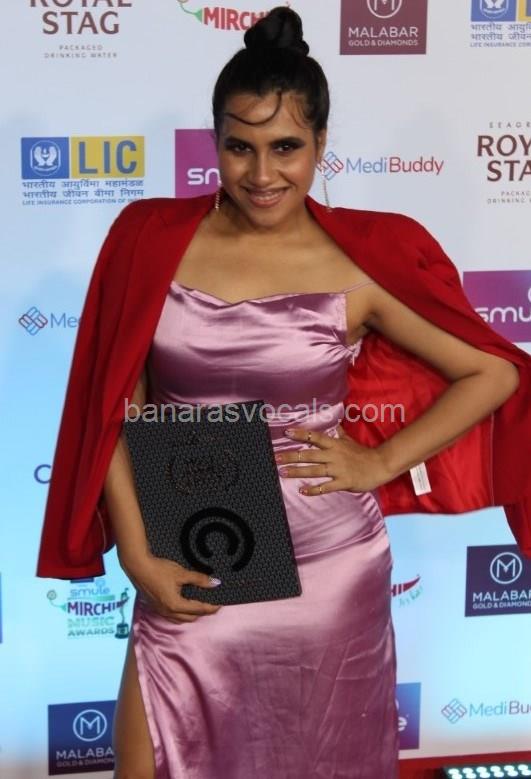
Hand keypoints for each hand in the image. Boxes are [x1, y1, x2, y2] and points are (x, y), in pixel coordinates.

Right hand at [120, 552, 221, 623]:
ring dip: (191, 614)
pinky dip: (181, 613)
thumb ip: (199, 579)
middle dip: (202, 613)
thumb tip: (215, 583)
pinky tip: (184, 604)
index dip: (211, 607)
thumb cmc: (159, 569)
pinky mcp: (155, 607)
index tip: (220, 604)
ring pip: (180, 619)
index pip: (199, 609)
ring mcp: (160, 611)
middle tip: (212, 604)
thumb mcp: (181, 573)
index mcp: (175, 605)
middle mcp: (168, 612)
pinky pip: (172, 616)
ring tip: (200, 605)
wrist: (137, 567)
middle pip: (190, 618)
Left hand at [275, 424, 390, 494]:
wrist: (380, 465)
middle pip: (309, 454)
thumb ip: (340, 434)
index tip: (287, 433)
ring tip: (283, 472)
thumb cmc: (363, 454)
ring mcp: (338, 469)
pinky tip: (302, 491)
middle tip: (276, 458)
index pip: (314, 437)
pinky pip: (326, 487)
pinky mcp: (343, 482)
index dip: (300, 434)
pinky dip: (314, 490)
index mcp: (335, 444)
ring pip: (314, 470)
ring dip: (297, 471)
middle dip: (291, 456)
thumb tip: (335, 425)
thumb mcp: (350, 441)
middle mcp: (334, 455)